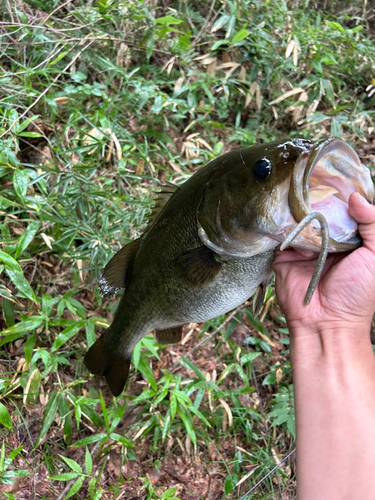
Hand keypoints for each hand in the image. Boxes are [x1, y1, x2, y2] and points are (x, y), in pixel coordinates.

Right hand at [273, 192, 374, 332]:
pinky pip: (283, 235)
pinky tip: (296, 234)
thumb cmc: (358, 293)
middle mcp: (327, 241)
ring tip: (307, 211)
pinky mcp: (285, 255)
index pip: (346, 211)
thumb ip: (373, 224)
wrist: (326, 322)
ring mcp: (305, 247)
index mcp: (350, 240)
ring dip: (303, 215)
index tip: (338, 179)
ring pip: (301, 220)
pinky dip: (287, 229)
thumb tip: (355, 197)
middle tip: (317, 185)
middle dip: (321, 201)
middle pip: (322, 211)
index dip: (344, 196)